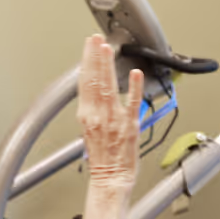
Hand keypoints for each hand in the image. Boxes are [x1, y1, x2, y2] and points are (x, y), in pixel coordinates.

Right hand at [77, 34, 144, 193]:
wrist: (109, 178)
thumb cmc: (102, 158)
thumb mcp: (89, 130)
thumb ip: (93, 109)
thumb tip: (96, 91)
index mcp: (86, 115)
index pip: (84, 82)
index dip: (86, 62)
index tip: (89, 46)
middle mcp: (97, 116)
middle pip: (94, 81)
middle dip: (94, 57)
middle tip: (96, 39)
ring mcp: (113, 120)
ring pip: (108, 88)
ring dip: (107, 67)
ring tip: (108, 49)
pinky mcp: (129, 127)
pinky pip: (131, 104)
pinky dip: (133, 88)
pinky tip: (135, 74)